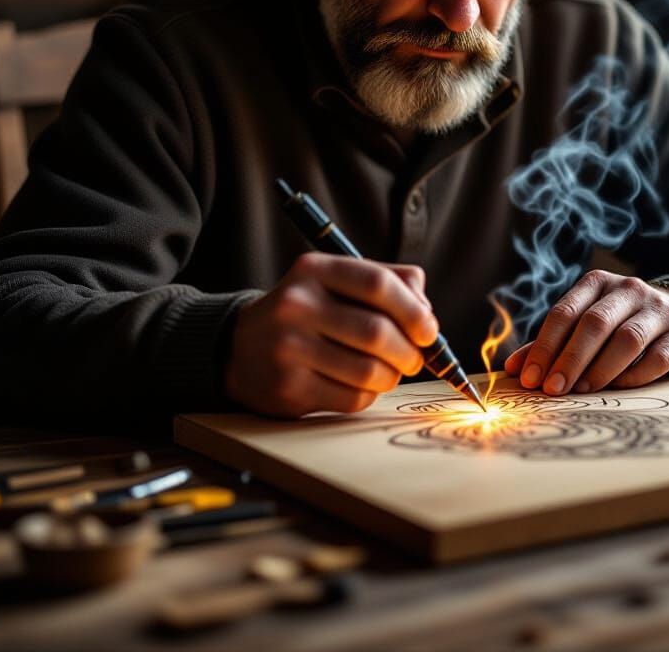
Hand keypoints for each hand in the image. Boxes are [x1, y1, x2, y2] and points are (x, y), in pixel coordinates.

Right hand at [225, 252, 437, 417]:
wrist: (239, 348)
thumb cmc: (308, 313)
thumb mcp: (337, 282)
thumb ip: (389, 282)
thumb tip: (427, 314)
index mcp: (314, 270)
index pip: (377, 284)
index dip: (414, 310)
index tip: (429, 331)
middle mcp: (297, 305)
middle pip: (378, 332)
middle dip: (410, 352)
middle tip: (415, 359)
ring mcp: (288, 348)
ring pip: (369, 371)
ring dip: (392, 377)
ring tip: (388, 372)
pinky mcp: (288, 389)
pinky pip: (352, 398)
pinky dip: (369, 395)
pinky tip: (360, 385)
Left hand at [503, 271, 668, 395]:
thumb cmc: (625, 325)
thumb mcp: (589, 325)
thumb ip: (553, 344)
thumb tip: (514, 368)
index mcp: (597, 283)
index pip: (564, 312)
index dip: (544, 346)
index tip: (529, 378)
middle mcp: (628, 290)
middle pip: (594, 323)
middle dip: (569, 359)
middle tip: (552, 389)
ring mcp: (659, 310)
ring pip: (627, 339)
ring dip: (600, 368)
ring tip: (583, 391)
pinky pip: (658, 357)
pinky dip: (636, 375)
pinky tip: (620, 388)